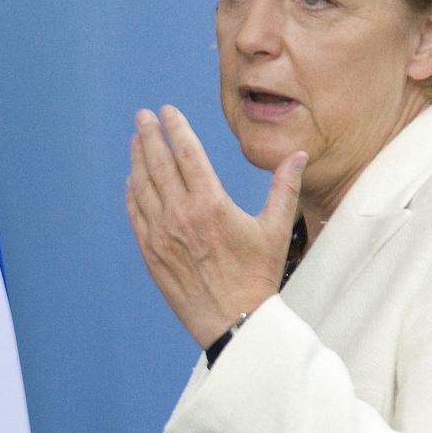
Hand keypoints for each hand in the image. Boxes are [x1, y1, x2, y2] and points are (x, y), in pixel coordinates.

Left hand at [126, 105, 304, 346]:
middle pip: (159, 164)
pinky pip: (136, 214)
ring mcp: (161, 234)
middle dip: (149, 135)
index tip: (166, 111)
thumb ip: (284, 188)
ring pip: (143, 186)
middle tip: (143, 116)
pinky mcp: (151, 253)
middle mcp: (181, 215)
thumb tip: (298, 154)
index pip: (187, 153)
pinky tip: (132, 180)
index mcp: (211, 204)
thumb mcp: (275, 230)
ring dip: (138, 160)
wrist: (234, 321)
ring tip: (136, 140)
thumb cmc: (257, 277)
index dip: (175, 128)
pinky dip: (132, 193)